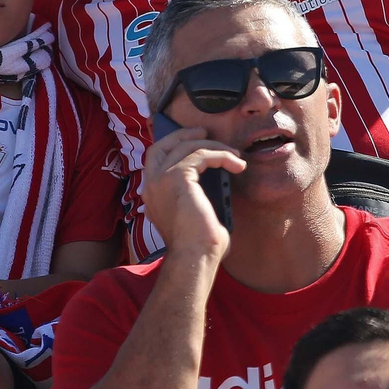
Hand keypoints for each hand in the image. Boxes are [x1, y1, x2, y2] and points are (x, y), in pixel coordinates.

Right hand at [140, 125, 242, 260]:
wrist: (195, 257)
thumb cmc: (199, 245)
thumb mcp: (193, 214)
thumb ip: (195, 196)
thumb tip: (216, 181)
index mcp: (152, 196)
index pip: (155, 160)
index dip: (173, 147)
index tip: (194, 142)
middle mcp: (150, 185)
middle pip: (161, 145)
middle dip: (183, 135)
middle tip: (205, 132)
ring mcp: (160, 179)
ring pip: (185, 147)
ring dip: (212, 146)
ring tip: (234, 154)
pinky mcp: (177, 177)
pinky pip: (201, 155)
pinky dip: (221, 155)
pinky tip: (237, 165)